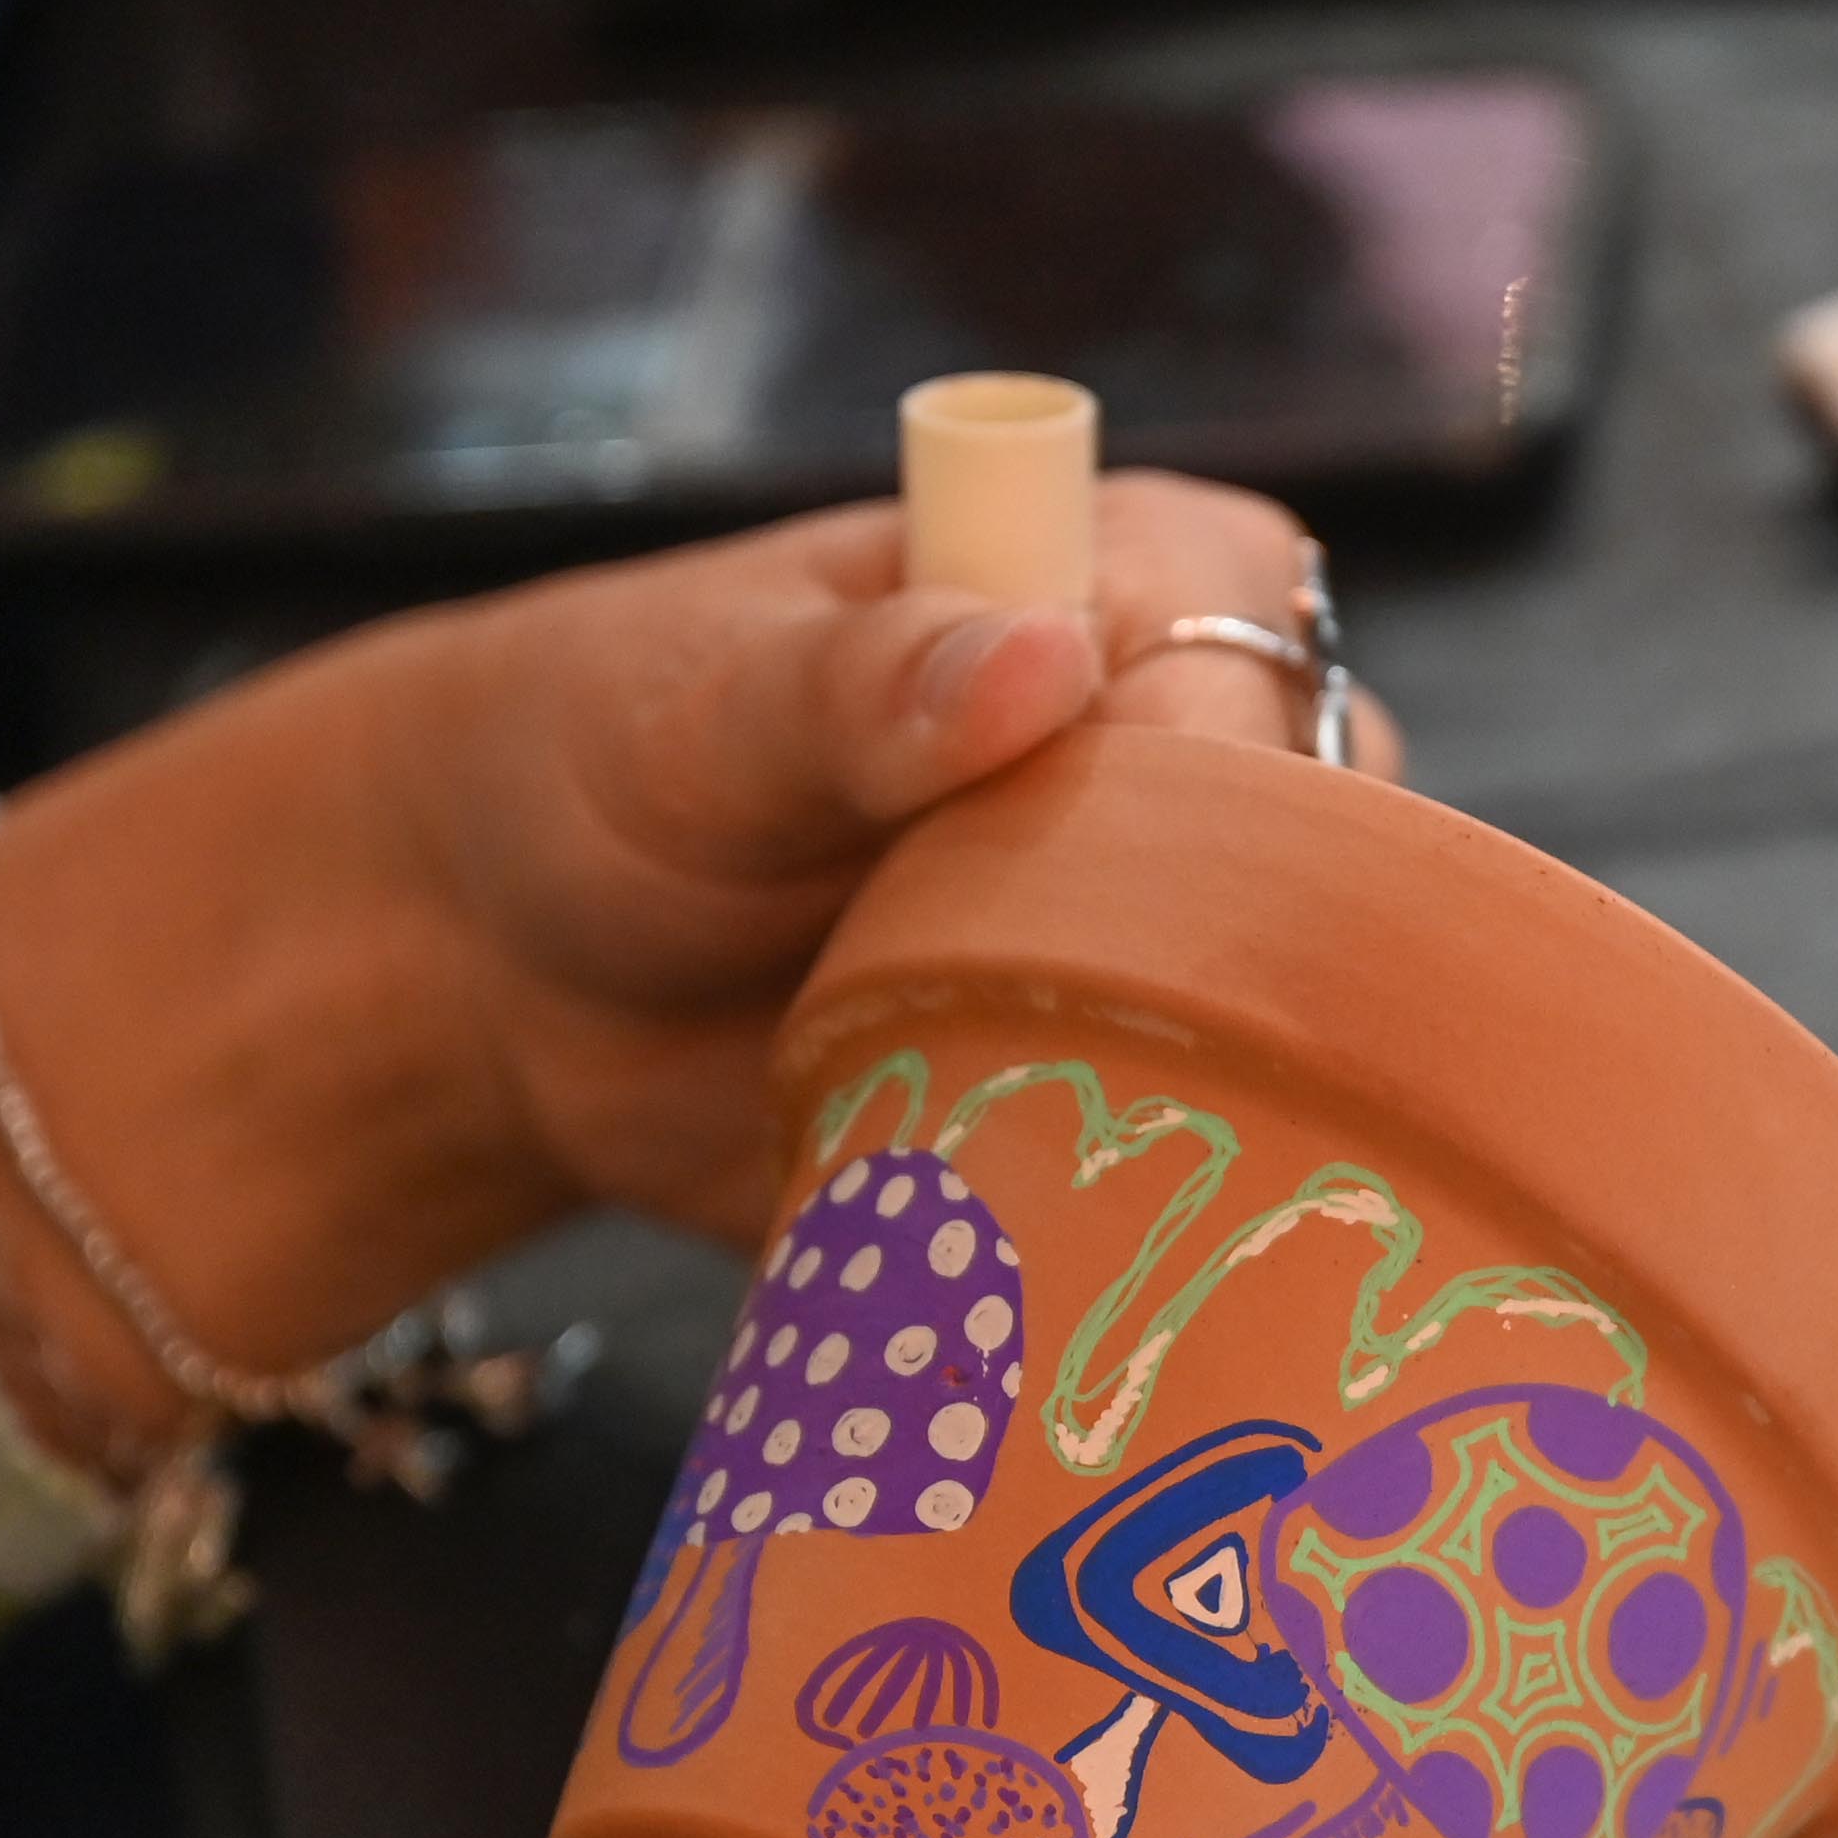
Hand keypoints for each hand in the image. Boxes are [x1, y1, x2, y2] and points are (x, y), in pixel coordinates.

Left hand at [0, 476, 1404, 1465]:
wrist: (503, 978)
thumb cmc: (602, 767)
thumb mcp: (700, 713)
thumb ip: (857, 689)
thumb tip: (1035, 661)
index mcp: (1134, 586)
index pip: (1263, 684)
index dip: (1187, 797)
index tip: (1056, 889)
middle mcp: (1205, 764)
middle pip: (1334, 877)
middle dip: (1202, 981)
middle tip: (1033, 1045)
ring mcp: (1189, 945)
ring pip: (1305, 1040)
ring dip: (1179, 1117)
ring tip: (1024, 1146)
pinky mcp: (1144, 1101)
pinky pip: (1215, 1175)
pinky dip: (1141, 1233)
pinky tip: (1050, 1250)